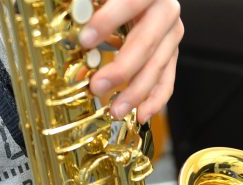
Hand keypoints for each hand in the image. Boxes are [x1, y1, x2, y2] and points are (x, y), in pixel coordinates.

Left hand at [78, 0, 182, 122]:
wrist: (138, 2)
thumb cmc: (109, 1)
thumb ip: (85, 3)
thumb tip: (71, 12)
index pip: (130, 2)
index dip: (107, 21)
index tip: (85, 40)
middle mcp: (165, 9)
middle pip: (146, 42)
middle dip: (121, 69)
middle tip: (96, 86)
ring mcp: (171, 34)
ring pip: (157, 66)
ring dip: (135, 92)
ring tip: (114, 110)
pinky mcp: (170, 53)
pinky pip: (167, 80)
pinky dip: (154, 100)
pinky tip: (140, 115)